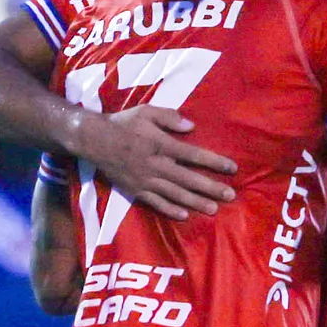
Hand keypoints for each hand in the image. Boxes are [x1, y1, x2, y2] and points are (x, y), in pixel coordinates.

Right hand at [78, 106, 236, 219]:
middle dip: (211, 188)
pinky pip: (156, 203)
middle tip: (230, 196)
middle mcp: (156, 165)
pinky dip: (170, 210)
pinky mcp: (136, 191)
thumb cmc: (124, 123)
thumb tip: (191, 126)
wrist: (94, 141)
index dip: (214, 162)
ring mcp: (146, 180)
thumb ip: (169, 117)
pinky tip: (185, 215)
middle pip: (188, 179)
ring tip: (213, 209)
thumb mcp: (146, 111)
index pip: (194, 155)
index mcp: (161, 144)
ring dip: (196, 202)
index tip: (232, 168)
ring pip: (175, 194)